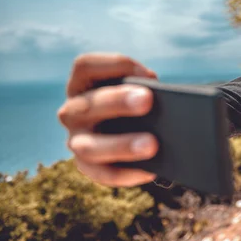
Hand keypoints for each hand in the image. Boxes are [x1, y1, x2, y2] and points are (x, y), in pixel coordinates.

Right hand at [57, 53, 159, 186]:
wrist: (137, 132)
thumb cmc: (138, 103)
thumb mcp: (137, 90)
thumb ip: (146, 89)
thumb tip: (167, 99)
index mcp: (82, 84)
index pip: (85, 65)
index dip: (115, 66)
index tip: (149, 75)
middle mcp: (73, 111)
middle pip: (88, 105)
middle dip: (118, 101)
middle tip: (148, 100)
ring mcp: (77, 141)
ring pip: (90, 146)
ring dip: (121, 144)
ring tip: (152, 144)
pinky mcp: (88, 167)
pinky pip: (104, 174)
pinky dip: (127, 173)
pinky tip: (150, 171)